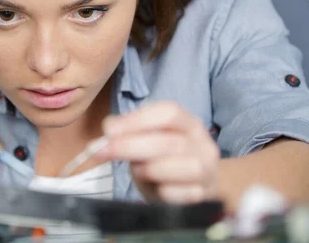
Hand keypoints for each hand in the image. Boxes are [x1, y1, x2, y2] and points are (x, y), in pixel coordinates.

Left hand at [94, 101, 219, 203]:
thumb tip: (109, 128)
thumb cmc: (165, 158)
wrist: (195, 186)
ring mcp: (207, 170)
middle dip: (129, 146)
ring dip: (149, 170)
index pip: (168, 113)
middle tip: (100, 150)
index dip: (136, 120)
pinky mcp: (204, 195)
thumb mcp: (148, 140)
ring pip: (178, 167)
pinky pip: (182, 194)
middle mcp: (202, 144)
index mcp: (189, 123)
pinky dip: (163, 192)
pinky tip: (156, 188)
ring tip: (137, 170)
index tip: (108, 129)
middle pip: (168, 142)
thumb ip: (131, 131)